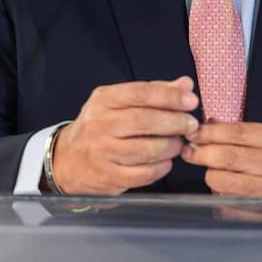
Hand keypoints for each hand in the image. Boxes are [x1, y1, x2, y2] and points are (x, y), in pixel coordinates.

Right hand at [50, 76, 199, 194]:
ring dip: (171, 146)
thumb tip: (187, 85)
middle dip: (175, 123)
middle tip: (192, 125)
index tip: (191, 101)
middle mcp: (100, 124)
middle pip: (144, 121)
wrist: (69, 159)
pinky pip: (144, 173)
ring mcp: (103, 153)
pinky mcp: (110, 177)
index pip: (140, 93)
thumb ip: (154, 91)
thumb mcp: (120, 101)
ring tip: (179, 143)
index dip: (169, 97)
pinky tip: (166, 160)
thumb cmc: (102, 125)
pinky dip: (162, 167)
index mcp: (104, 100)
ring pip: (147, 150)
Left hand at [181, 121, 261, 197]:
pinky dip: (222, 197)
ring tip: (208, 170)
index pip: (239, 133)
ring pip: (229, 184)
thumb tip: (212, 124)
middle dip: (202, 154)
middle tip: (188, 151)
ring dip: (211, 176)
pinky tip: (221, 190)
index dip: (211, 132)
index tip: (193, 131)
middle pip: (231, 158)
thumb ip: (251, 133)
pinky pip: (236, 206)